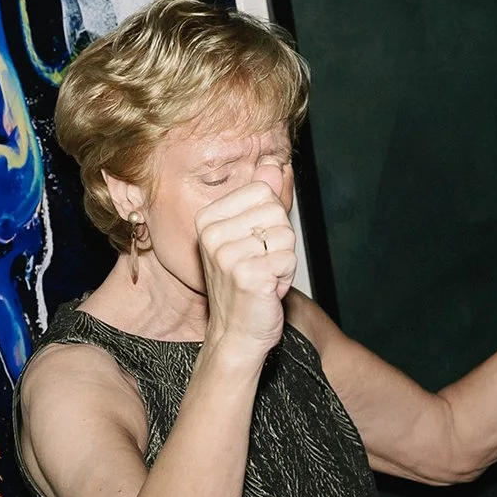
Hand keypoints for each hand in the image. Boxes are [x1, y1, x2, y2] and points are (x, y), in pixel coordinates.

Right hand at [193, 182, 296, 353]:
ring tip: (263, 276)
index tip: (255, 244)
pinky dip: (285, 277)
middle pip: (276, 213)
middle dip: (281, 241)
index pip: (263, 192)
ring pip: (285, 236)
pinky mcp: (247, 276)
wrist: (236, 333)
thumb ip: (264, 199)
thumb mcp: (252, 234)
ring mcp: (227, 255)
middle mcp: (212, 235)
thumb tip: (275, 164)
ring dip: (283, 260)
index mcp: (208, 219)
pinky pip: (289, 260)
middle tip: (261, 264)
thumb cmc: (245, 283)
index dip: (271, 220)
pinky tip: (267, 289)